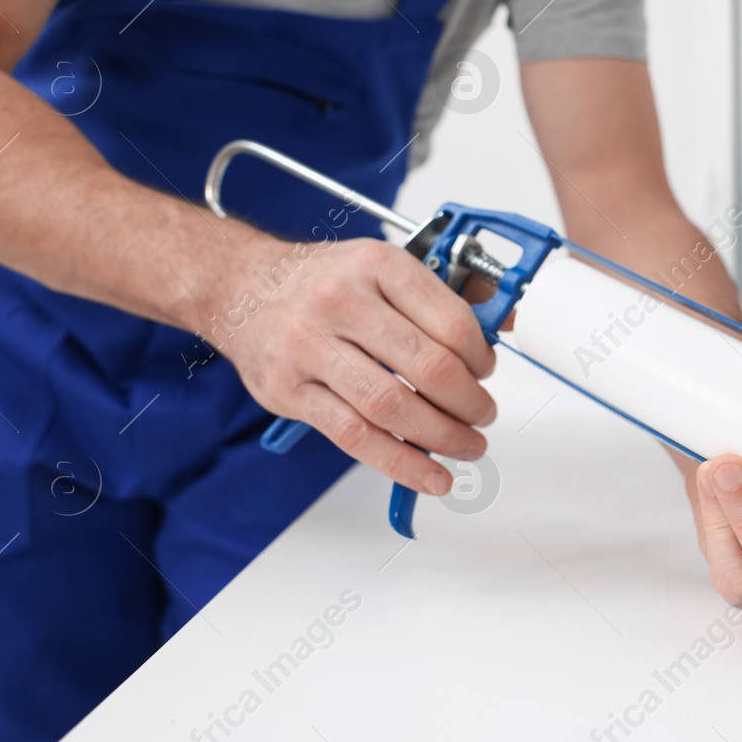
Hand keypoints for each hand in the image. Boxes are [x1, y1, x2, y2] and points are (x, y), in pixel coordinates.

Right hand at [206, 236, 496, 494]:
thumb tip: (502, 323)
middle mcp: (342, 302)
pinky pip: (354, 436)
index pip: (450, 322)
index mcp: (377, 266)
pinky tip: (429, 475)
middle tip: (483, 416)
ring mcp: (310, 348)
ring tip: (466, 447)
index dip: (481, 357)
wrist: (239, 286)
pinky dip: (400, 463)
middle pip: (427, 367)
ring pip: (391, 406)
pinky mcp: (288, 391)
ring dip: (442, 437)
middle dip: (469, 403)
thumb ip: (441, 296)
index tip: (486, 372)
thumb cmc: (321, 281)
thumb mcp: (381, 265)